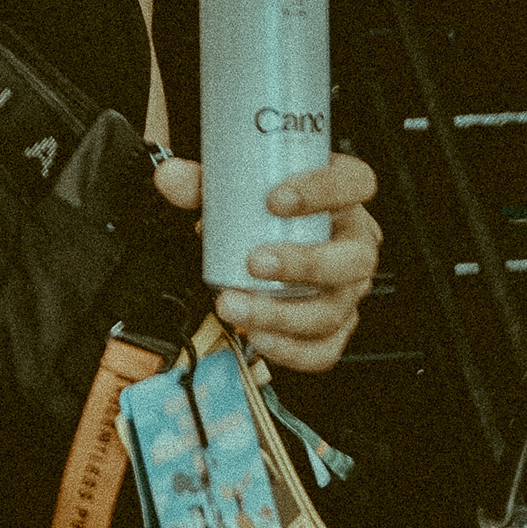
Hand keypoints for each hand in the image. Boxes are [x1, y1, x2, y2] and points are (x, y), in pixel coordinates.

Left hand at [217, 153, 380, 373]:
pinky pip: (325, 348)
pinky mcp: (336, 327)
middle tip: (255, 262)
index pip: (356, 182)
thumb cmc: (268, 211)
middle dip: (305, 263)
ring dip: (283, 313)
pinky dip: (291, 350)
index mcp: (343, 197)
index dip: (325, 189)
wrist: (274, 243)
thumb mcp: (239, 187)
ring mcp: (349, 289)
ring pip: (334, 309)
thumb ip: (203, 182)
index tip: (275, 198)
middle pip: (354, 258)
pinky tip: (257, 337)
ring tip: (235, 305)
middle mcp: (355, 244)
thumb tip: (169, 177)